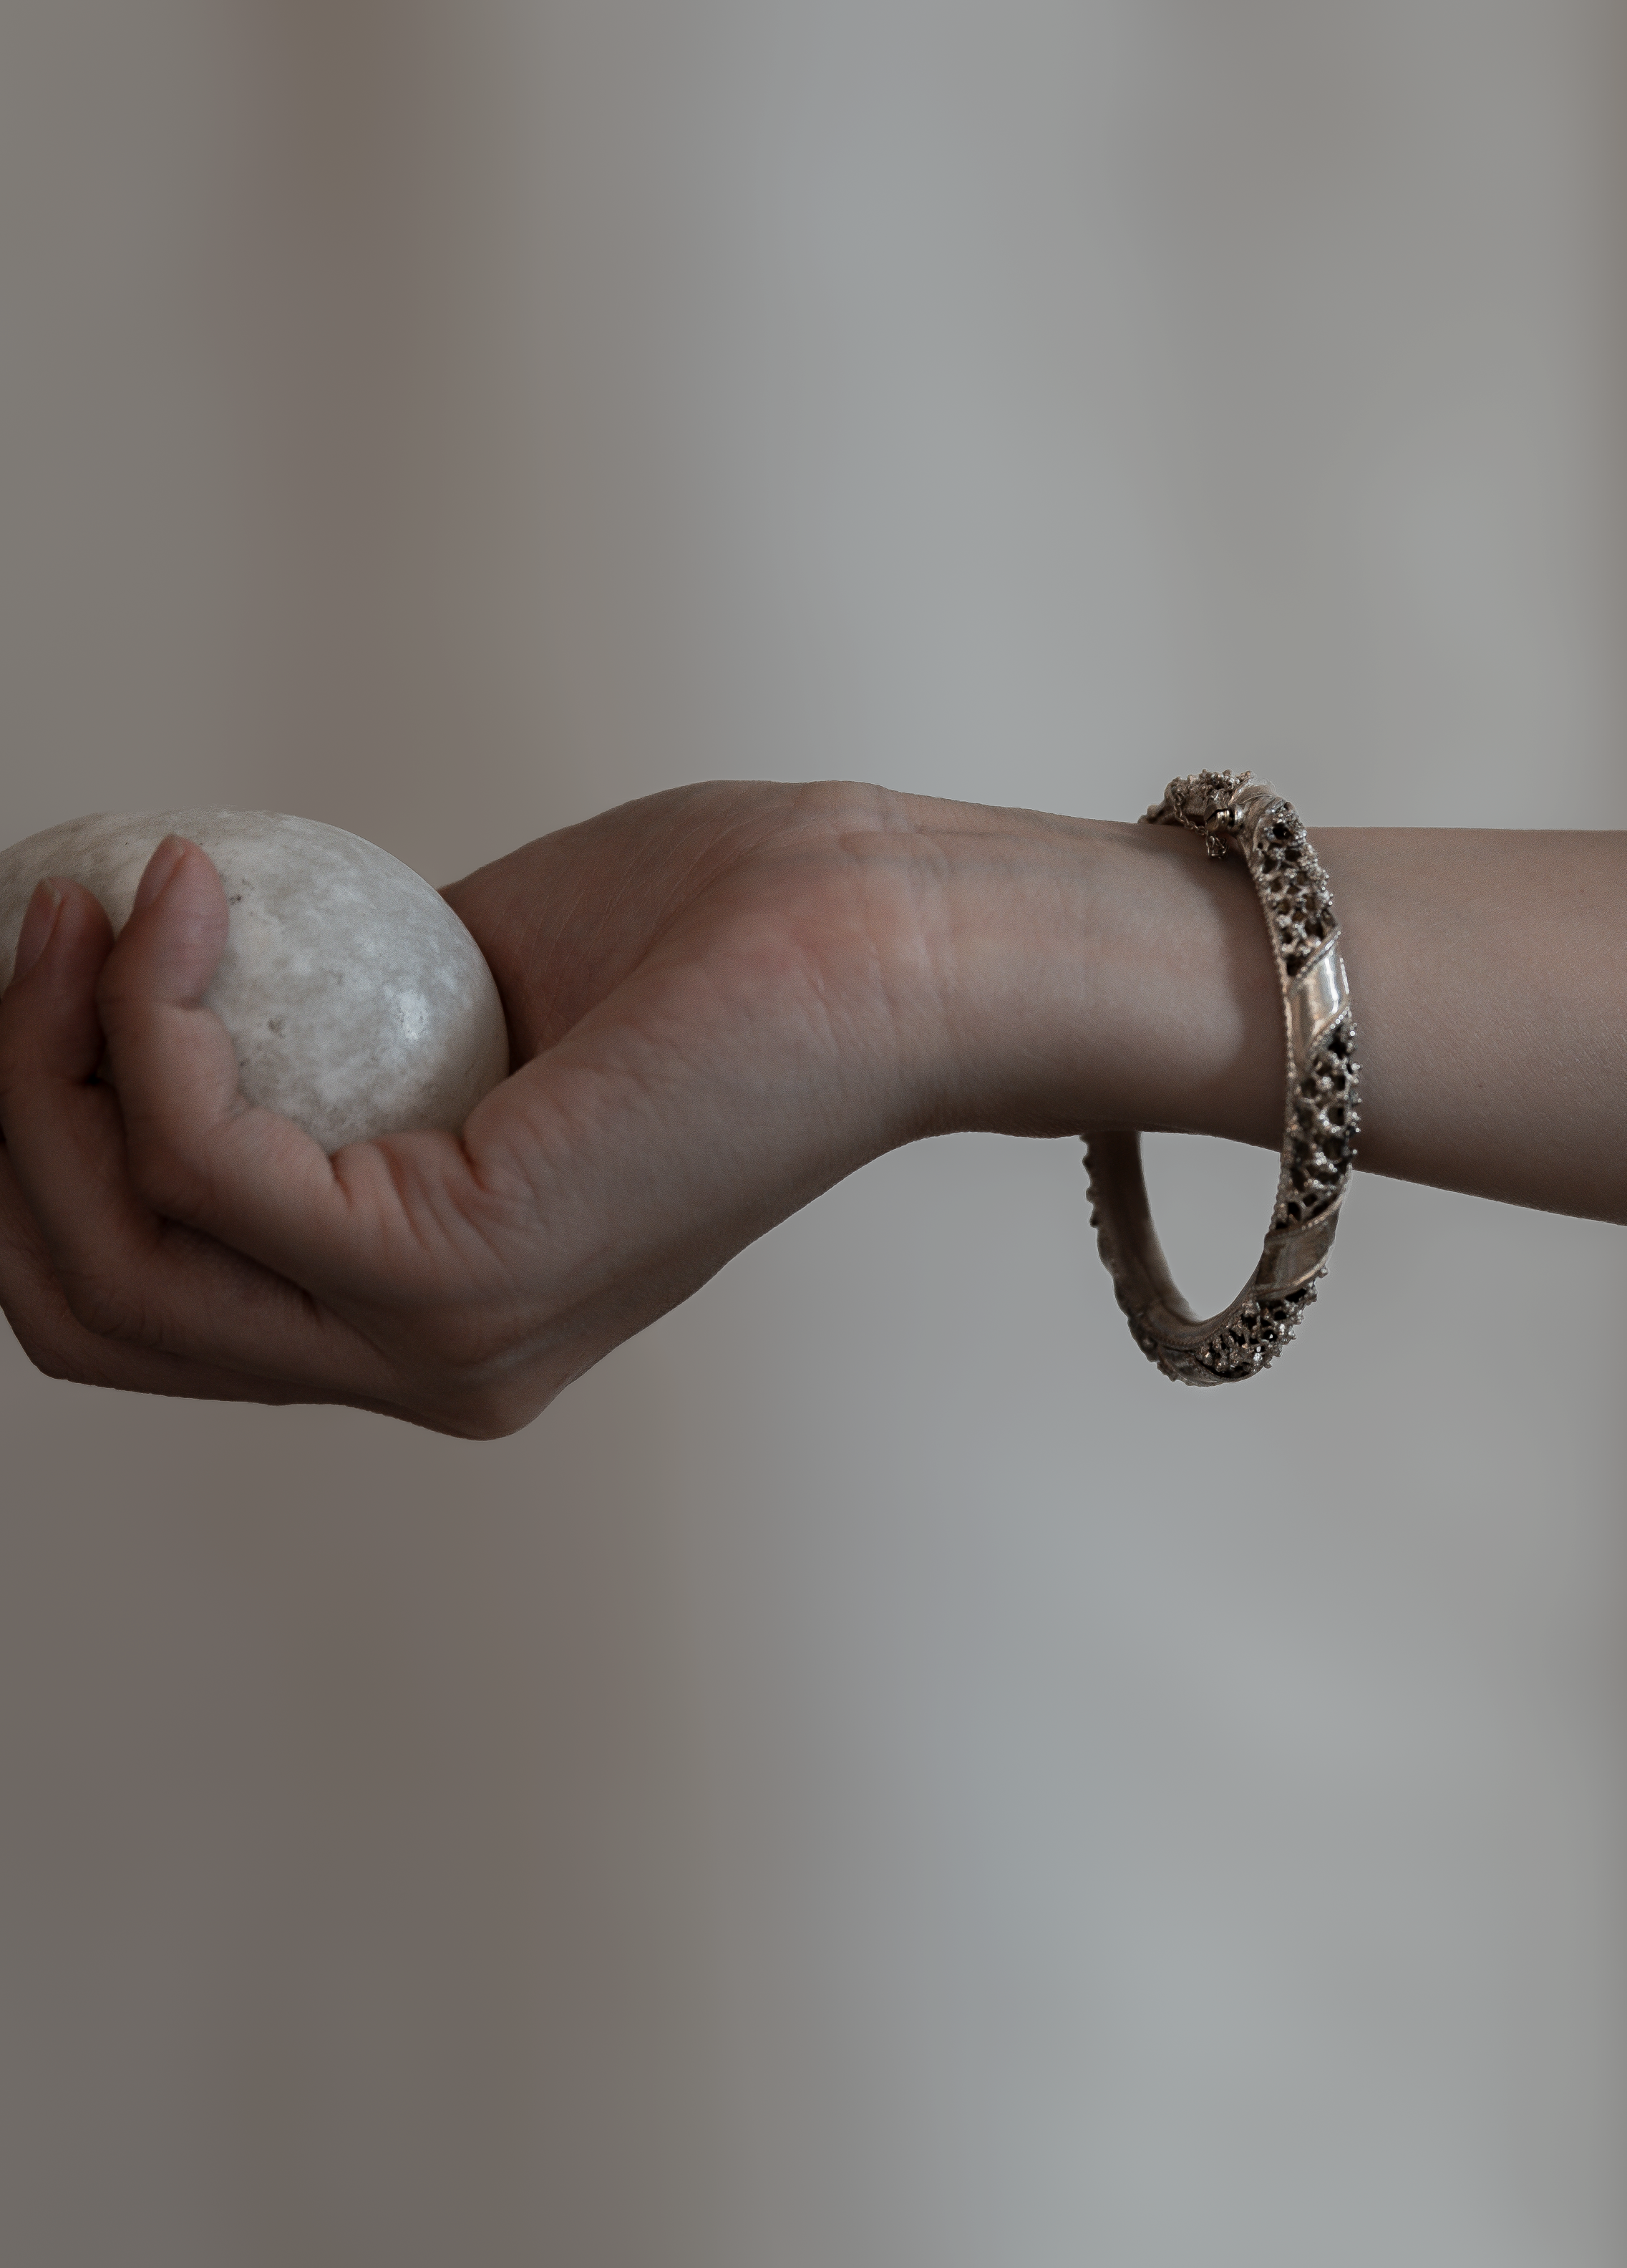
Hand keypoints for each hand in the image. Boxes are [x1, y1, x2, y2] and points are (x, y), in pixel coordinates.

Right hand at [0, 783, 972, 1434]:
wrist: (897, 933)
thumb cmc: (730, 931)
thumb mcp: (484, 987)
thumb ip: (345, 1028)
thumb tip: (196, 966)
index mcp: (431, 1316)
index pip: (145, 1300)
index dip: (42, 1149)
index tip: (46, 965)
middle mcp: (431, 1364)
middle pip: (94, 1306)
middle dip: (12, 1118)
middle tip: (31, 929)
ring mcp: (446, 1338)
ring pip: (122, 1254)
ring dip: (50, 1063)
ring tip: (86, 903)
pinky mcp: (464, 1268)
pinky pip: (212, 1165)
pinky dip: (154, 1022)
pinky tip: (186, 904)